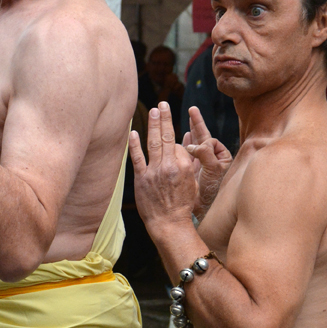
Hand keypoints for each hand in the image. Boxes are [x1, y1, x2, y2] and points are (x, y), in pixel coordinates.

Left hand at [129, 102, 198, 241]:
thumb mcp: (193, 184)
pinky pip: (137, 158)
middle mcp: (169, 166)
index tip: (172, 142)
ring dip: (153, 124)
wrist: (168, 224)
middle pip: (167, 136)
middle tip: (162, 103)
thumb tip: (180, 151)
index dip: (175, 143)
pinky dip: (134, 144)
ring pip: (153, 142)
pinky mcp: (141, 179)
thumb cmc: (182, 206)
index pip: (177, 145)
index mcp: (184, 166)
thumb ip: (187, 165)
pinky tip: (133, 132)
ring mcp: (154, 171)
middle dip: (165, 118)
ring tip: (153, 110)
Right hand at [182, 106, 231, 216]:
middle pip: (204, 137)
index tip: (196, 149)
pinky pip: (188, 153)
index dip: (203, 141)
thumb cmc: (212, 190)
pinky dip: (186, 144)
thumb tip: (193, 144)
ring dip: (191, 131)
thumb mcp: (212, 170)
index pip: (211, 141)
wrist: (203, 208)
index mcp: (221, 157)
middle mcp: (211, 160)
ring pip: (196, 143)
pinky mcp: (192, 171)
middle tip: (192, 109)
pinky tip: (184, 136)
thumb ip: (205, 154)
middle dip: (197, 123)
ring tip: (188, 117)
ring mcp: (201, 165)